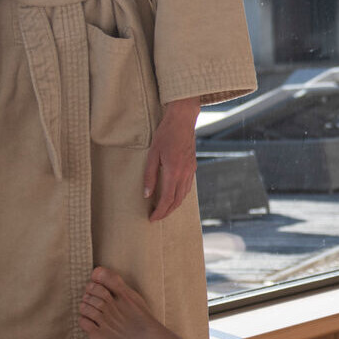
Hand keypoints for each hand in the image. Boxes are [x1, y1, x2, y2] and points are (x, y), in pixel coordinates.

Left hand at [144, 99, 199, 221]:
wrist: (183, 120)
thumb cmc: (165, 134)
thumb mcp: (152, 154)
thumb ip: (149, 176)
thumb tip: (146, 195)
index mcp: (174, 171)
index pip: (167, 199)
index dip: (159, 211)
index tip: (151, 218)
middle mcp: (185, 174)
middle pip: (177, 201)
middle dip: (166, 212)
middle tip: (156, 217)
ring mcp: (190, 170)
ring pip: (184, 195)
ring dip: (173, 205)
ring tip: (163, 209)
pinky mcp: (192, 166)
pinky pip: (187, 187)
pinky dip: (180, 196)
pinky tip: (173, 195)